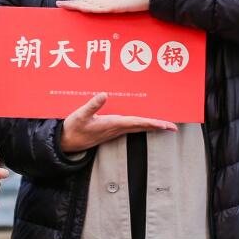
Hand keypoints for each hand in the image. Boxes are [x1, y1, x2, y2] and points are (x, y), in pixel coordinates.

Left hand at [57, 0, 149, 13]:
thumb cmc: (142, 1)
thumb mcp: (128, 7)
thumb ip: (121, 9)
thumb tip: (116, 13)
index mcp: (110, 0)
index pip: (91, 2)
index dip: (79, 3)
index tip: (68, 5)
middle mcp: (108, 0)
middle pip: (87, 2)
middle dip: (73, 4)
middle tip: (59, 4)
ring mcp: (111, 2)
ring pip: (89, 4)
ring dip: (76, 5)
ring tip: (64, 5)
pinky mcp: (116, 5)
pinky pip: (100, 8)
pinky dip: (90, 8)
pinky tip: (81, 8)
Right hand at [61, 93, 177, 152]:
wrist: (66, 143)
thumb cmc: (73, 129)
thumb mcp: (80, 115)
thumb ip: (92, 105)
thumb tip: (104, 94)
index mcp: (112, 124)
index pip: (137, 123)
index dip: (152, 123)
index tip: (164, 125)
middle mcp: (116, 129)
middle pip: (142, 127)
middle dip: (157, 127)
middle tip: (173, 127)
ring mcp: (114, 131)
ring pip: (138, 128)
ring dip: (151, 127)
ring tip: (164, 125)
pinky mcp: (111, 131)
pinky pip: (131, 129)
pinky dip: (141, 126)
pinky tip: (145, 124)